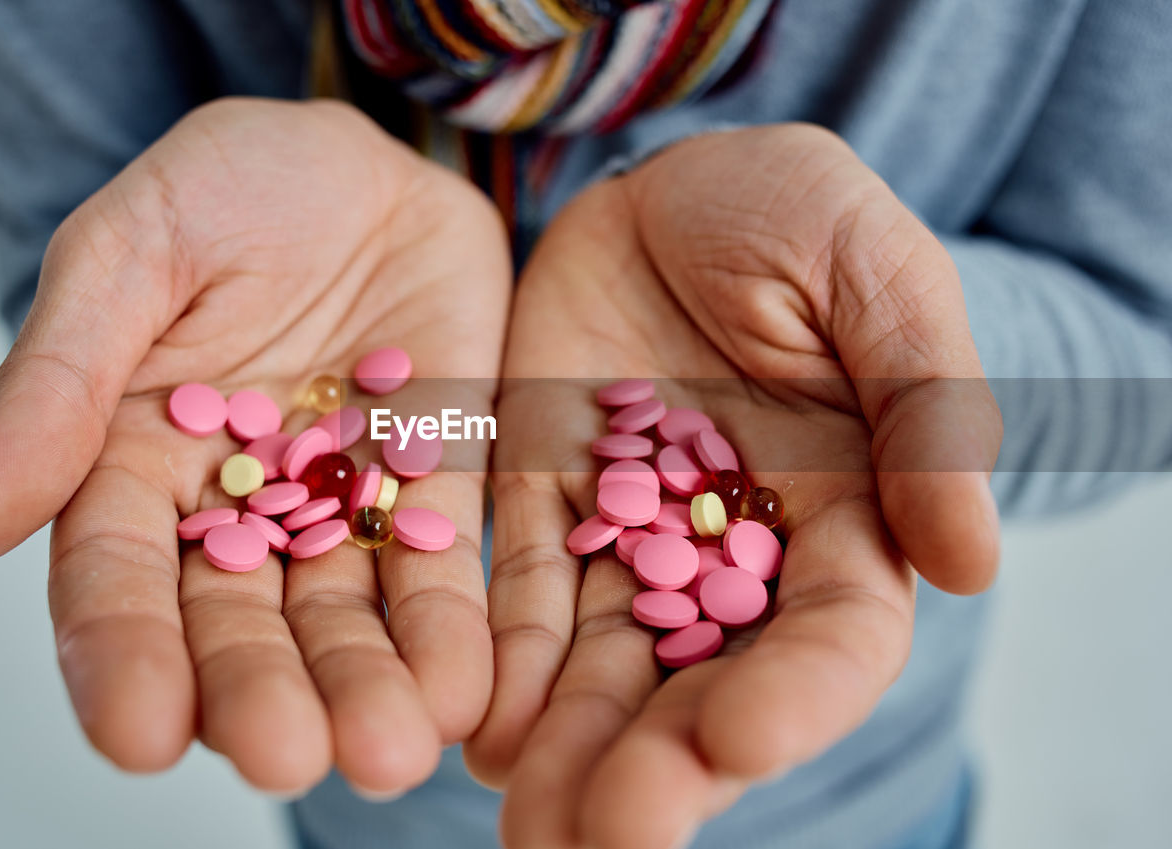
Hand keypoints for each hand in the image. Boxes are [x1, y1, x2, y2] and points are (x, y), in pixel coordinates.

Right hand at [0, 99, 510, 794]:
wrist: (370, 166)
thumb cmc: (233, 189)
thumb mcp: (134, 255)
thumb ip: (59, 382)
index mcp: (134, 461)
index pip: (118, 580)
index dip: (123, 658)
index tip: (140, 734)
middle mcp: (236, 509)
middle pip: (238, 624)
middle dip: (260, 695)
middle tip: (286, 760)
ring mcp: (341, 504)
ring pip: (345, 615)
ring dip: (365, 687)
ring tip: (390, 753)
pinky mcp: (435, 486)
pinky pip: (442, 566)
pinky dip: (453, 629)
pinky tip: (467, 689)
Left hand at [466, 125, 1000, 846]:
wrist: (670, 190)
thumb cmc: (796, 214)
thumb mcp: (876, 274)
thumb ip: (924, 406)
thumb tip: (970, 561)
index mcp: (843, 512)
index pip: (833, 635)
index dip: (794, 695)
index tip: (734, 741)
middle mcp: (734, 553)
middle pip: (707, 682)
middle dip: (663, 765)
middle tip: (606, 837)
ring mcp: (629, 536)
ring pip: (606, 666)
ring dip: (570, 749)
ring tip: (531, 823)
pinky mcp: (539, 502)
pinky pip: (517, 593)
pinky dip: (503, 661)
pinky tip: (476, 727)